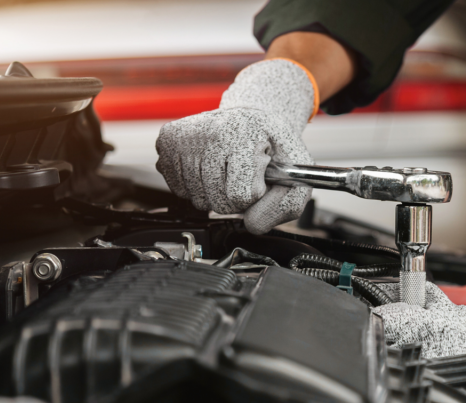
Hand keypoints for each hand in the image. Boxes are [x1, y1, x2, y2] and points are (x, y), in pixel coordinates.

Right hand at [156, 59, 315, 233]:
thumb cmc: (273, 143)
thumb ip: (287, 204)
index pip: (242, 196)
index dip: (255, 194)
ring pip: (198, 200)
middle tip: (243, 172)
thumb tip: (252, 224)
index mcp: (245, 135)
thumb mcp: (298, 170)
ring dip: (215, 192)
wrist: (251, 115)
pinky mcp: (168, 141)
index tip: (260, 175)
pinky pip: (179, 190)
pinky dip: (196, 186)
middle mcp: (211, 132)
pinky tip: (209, 166)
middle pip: (218, 202)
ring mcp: (186, 136)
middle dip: (235, 197)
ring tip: (227, 167)